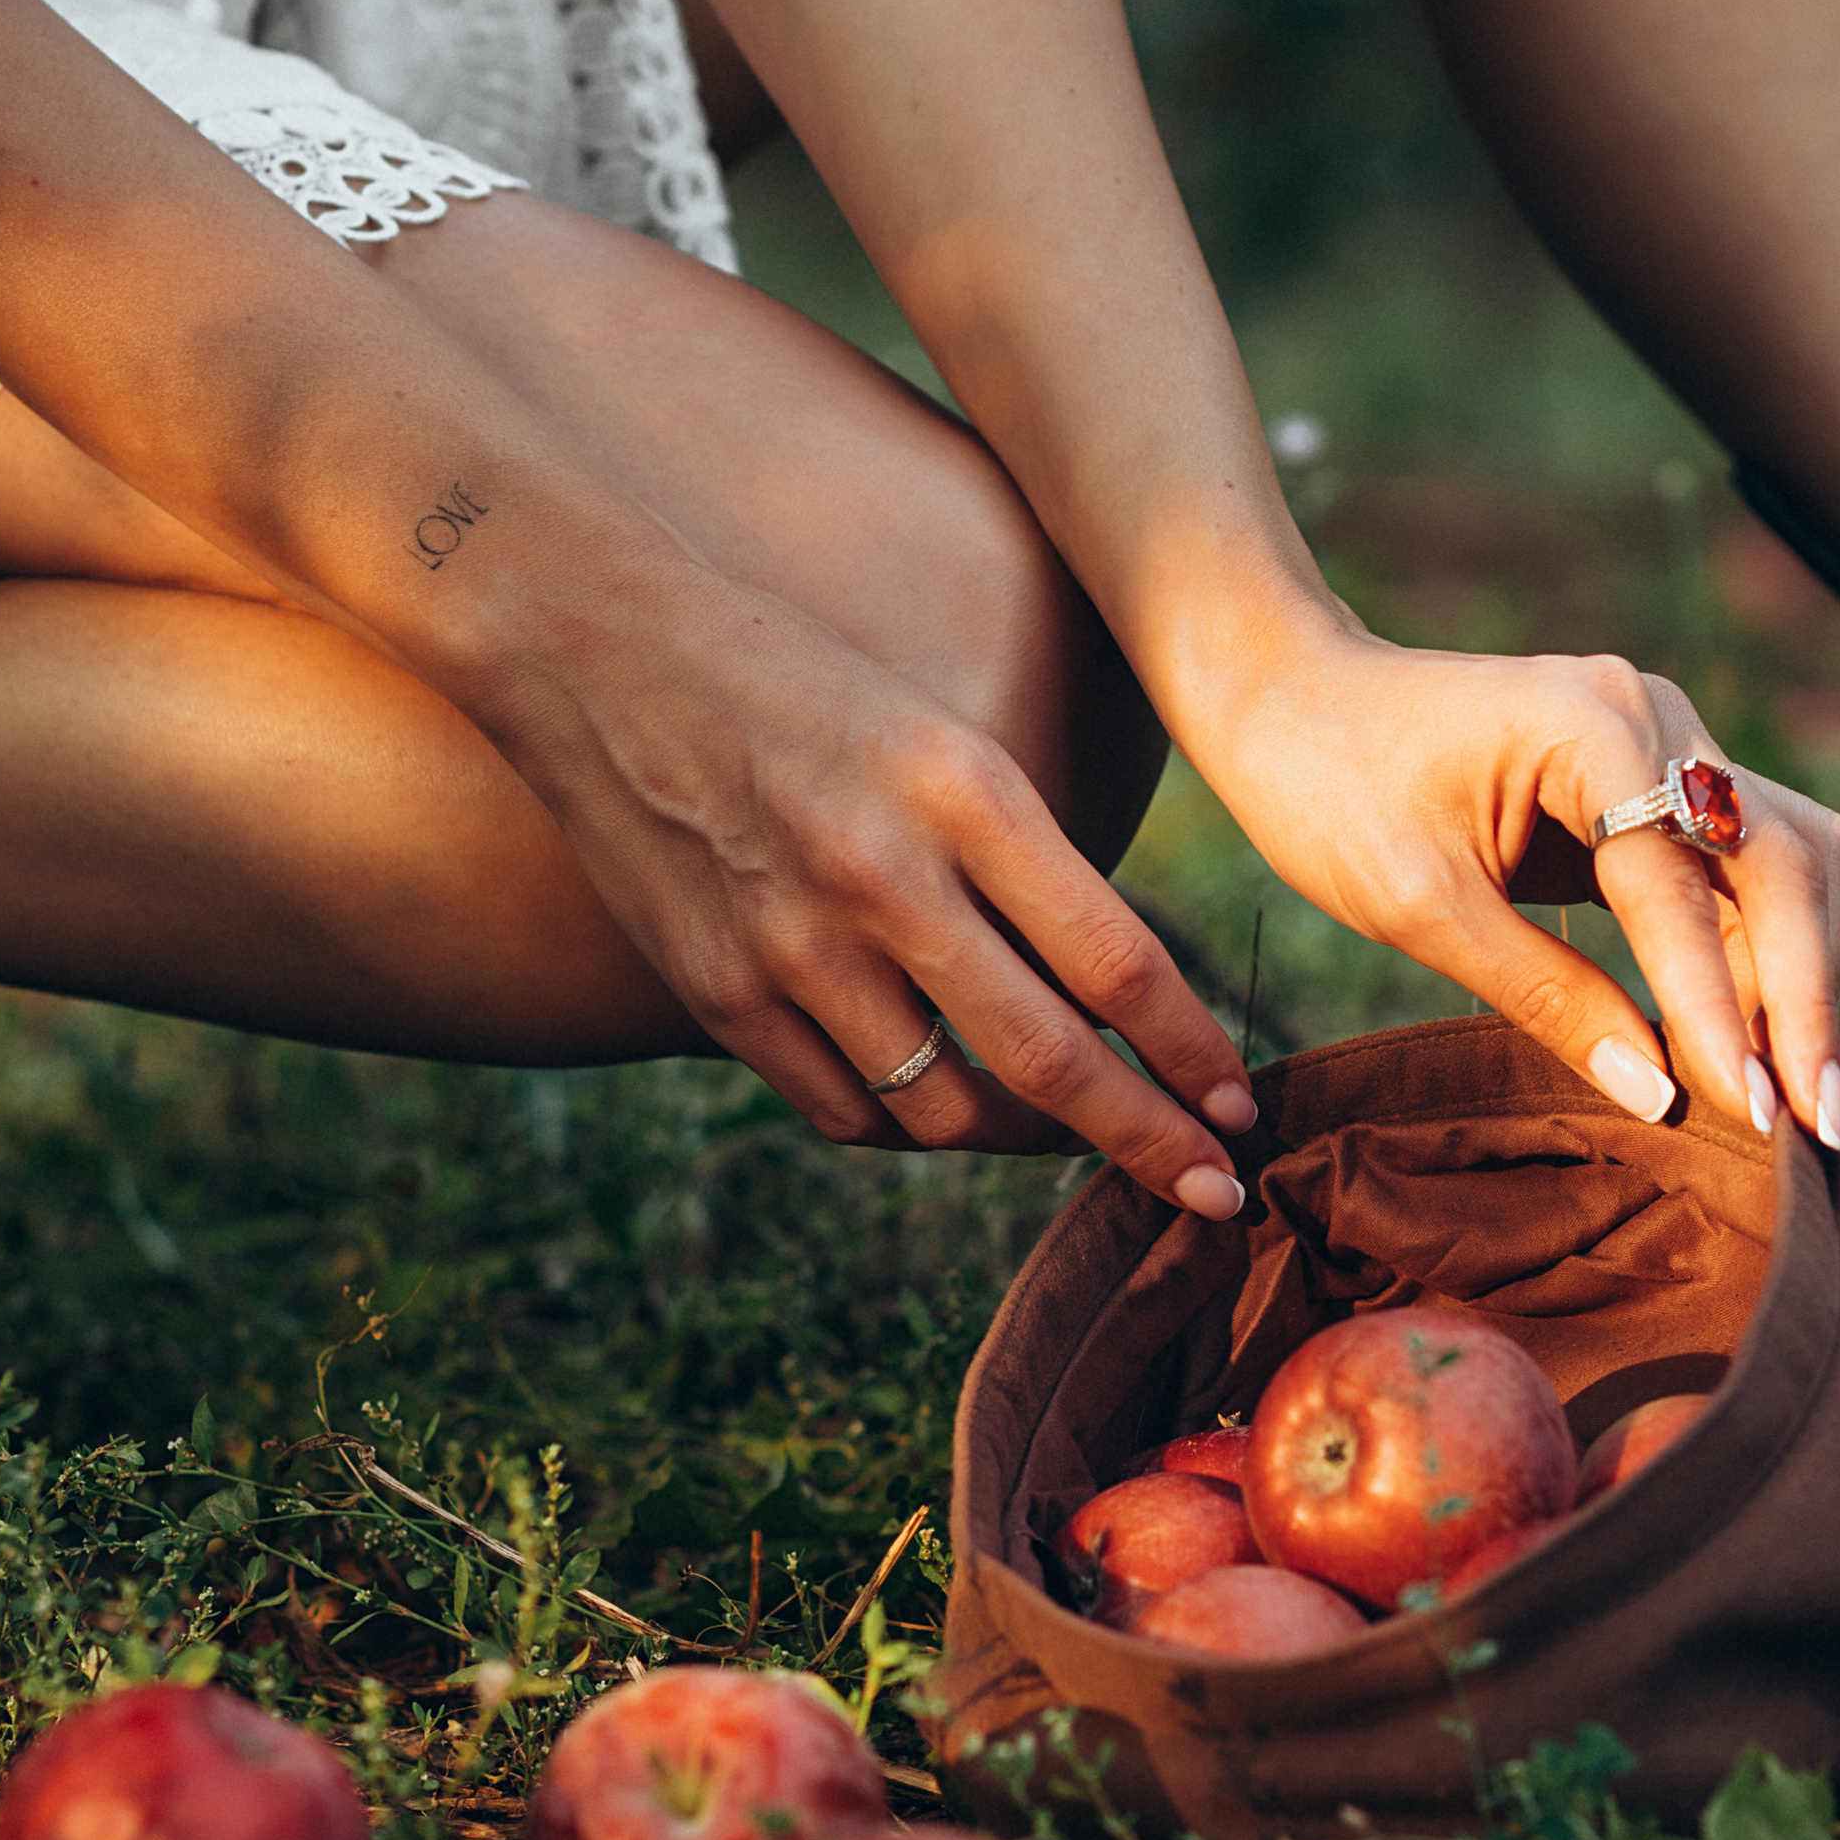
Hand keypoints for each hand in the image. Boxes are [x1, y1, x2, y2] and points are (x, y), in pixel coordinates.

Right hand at [486, 567, 1256, 1210]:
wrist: (596, 646)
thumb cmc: (799, 681)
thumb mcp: (941, 733)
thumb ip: (1025, 859)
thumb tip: (1119, 993)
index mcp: (963, 791)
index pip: (1116, 962)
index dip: (1192, 1056)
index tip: (1243, 1110)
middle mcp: (883, 877)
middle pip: (1050, 1065)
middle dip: (1150, 1146)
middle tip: (1215, 1193)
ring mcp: (790, 946)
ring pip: (945, 1112)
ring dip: (1023, 1142)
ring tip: (1068, 1135)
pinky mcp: (715, 993)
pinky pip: (843, 1113)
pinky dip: (906, 1128)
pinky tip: (940, 1106)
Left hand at [1199, 622, 1839, 1147]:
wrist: (1287, 699)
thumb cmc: (1332, 789)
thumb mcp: (1419, 908)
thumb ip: (1547, 996)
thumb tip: (1662, 1097)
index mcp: (1594, 724)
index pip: (1684, 884)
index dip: (1722, 1008)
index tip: (1750, 1115)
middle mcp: (1657, 716)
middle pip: (1788, 858)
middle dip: (1807, 995)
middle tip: (1815, 1123)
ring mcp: (1667, 742)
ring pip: (1792, 861)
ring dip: (1802, 974)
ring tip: (1793, 1099)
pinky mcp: (1656, 782)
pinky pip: (1746, 868)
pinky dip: (1762, 953)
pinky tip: (1754, 1041)